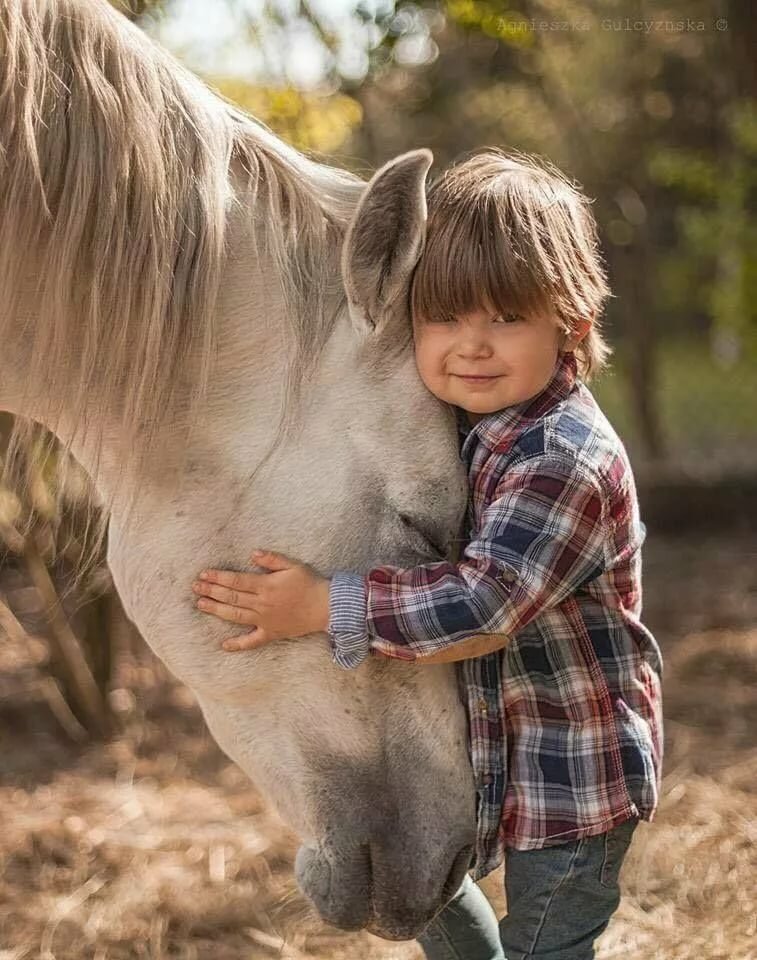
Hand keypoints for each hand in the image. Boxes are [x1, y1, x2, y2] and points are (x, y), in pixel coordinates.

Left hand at [192, 550, 330, 651]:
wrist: (326, 607)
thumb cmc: (310, 584)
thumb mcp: (293, 565)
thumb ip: (272, 559)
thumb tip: (252, 553)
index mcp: (266, 586)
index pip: (236, 581)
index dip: (218, 577)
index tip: (204, 574)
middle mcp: (262, 604)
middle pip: (232, 597)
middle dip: (212, 591)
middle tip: (196, 587)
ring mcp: (265, 620)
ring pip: (236, 616)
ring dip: (217, 610)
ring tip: (201, 605)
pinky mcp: (271, 633)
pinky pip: (252, 641)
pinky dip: (238, 644)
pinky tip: (224, 645)